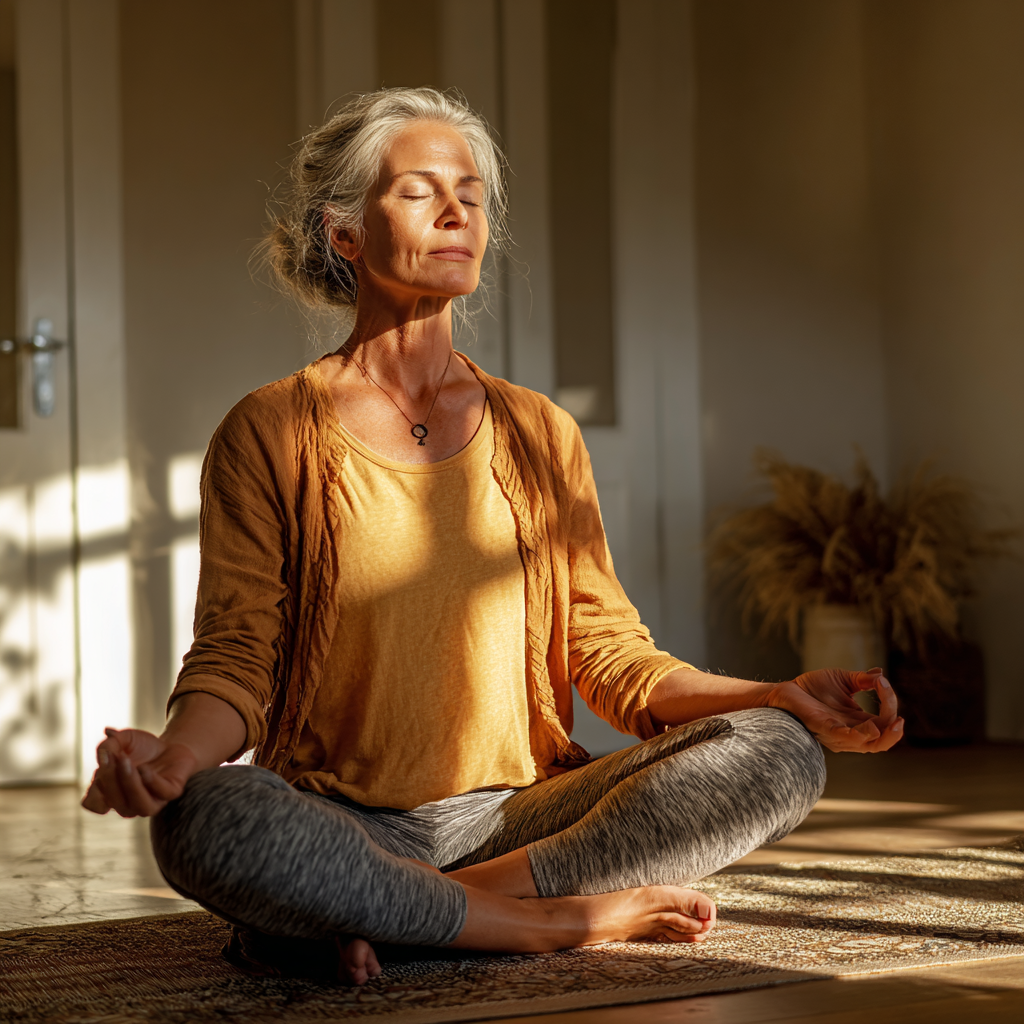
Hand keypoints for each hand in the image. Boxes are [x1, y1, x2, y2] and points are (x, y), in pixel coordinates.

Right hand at [81, 727, 197, 817]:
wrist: (171, 745)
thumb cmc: (142, 747)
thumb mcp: (123, 739)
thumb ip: (109, 744)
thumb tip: (103, 752)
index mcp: (111, 794)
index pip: (94, 804)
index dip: (94, 790)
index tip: (102, 763)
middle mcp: (128, 803)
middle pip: (114, 802)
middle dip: (111, 779)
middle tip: (115, 756)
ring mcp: (151, 801)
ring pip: (138, 806)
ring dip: (129, 784)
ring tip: (126, 762)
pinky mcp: (171, 792)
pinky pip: (162, 793)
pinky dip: (151, 782)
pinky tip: (144, 768)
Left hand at [767, 667, 903, 752]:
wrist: (786, 689)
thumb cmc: (813, 688)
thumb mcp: (843, 680)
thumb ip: (862, 680)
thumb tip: (881, 674)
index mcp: (858, 720)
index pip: (884, 722)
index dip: (890, 705)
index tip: (882, 683)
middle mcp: (851, 731)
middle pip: (882, 741)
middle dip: (894, 732)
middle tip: (900, 719)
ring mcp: (837, 733)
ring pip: (867, 744)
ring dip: (882, 735)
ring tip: (890, 721)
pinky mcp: (822, 727)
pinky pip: (842, 738)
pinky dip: (857, 735)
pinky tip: (869, 728)